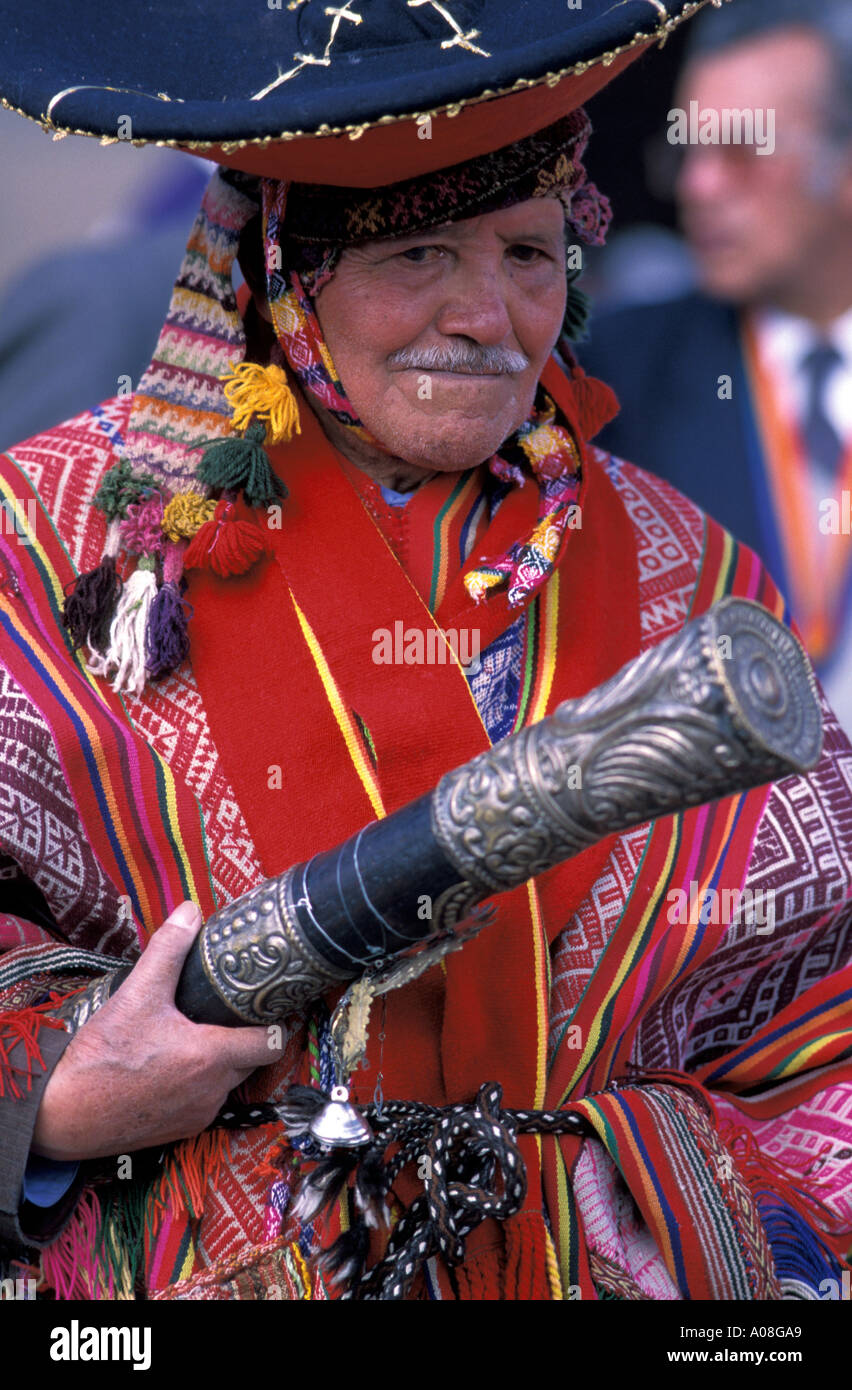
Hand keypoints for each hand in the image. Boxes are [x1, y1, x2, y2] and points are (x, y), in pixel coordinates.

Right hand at [31, 901, 284, 1160]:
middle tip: (228, 1013)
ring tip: (195, 1036)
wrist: (62, 1114)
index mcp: (211, 1057)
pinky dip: (198, 1084)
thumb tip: (190, 912)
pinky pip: (205, 1102)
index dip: (275, 1023)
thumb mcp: (137, 994)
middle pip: (251, 1061)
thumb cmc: (101, 1057)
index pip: (272, 1043)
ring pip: (228, 1082)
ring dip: (220, 1062)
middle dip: (244, 1037)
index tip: (271, 1006)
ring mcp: (198, 1115)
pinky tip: (173, 1065)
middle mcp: (213, 1091)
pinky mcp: (181, 1131)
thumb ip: (168, 950)